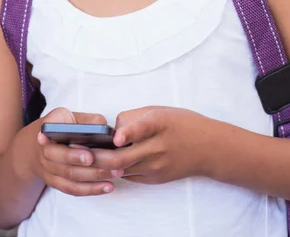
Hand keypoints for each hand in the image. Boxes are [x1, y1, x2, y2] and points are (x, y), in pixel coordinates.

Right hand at [31, 107, 122, 195]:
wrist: (34, 146)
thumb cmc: (58, 126)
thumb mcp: (68, 115)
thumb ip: (85, 120)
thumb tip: (104, 127)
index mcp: (47, 131)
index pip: (55, 139)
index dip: (68, 148)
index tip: (88, 155)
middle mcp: (45, 152)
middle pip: (65, 162)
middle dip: (88, 165)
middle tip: (111, 163)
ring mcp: (48, 170)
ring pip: (71, 178)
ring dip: (95, 177)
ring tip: (116, 173)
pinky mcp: (55, 182)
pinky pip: (72, 189)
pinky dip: (90, 190)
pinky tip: (108, 186)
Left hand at [91, 106, 212, 184]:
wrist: (208, 147)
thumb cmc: (181, 123)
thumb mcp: (160, 111)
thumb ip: (134, 117)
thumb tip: (112, 129)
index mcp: (160, 123)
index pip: (142, 128)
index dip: (127, 133)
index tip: (115, 137)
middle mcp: (158, 147)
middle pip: (123, 158)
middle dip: (98, 156)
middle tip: (80, 150)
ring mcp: (157, 166)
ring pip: (122, 169)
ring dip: (103, 165)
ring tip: (86, 157)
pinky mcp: (155, 178)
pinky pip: (130, 175)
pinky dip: (117, 170)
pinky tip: (106, 164)